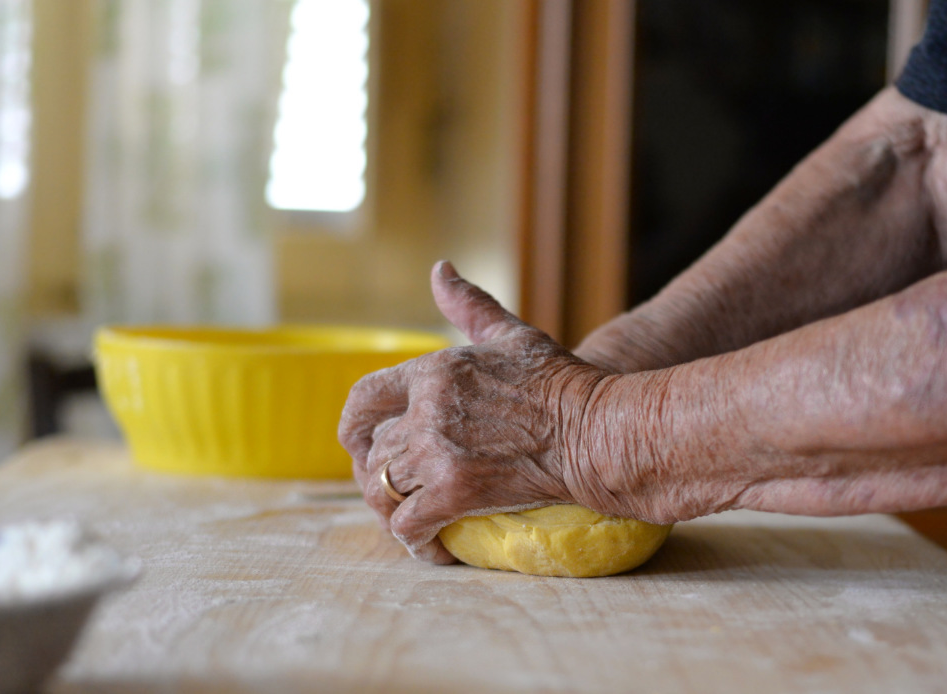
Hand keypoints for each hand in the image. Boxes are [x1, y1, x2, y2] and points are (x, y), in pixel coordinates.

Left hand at [338, 261, 613, 562]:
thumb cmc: (558, 381)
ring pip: (383, 489)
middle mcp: (426, 410)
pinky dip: (414, 543)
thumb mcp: (509, 332)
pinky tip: (432, 548)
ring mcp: (438, 452)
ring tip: (407, 522)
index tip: (359, 445)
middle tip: (391, 493)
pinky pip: (409, 525)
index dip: (352, 427)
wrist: (594, 428)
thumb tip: (440, 268)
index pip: (364, 398)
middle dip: (373, 477)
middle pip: (372, 451)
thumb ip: (468, 305)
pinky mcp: (455, 492)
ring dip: (389, 511)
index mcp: (432, 371)